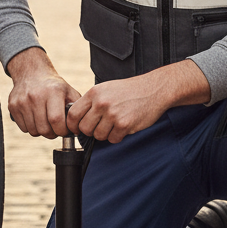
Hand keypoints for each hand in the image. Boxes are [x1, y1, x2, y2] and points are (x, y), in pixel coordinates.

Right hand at [6, 47, 80, 138]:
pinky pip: (24, 128)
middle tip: (56, 128)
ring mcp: (22, 101)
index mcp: (53, 91)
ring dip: (42, 131)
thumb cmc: (54, 86)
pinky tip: (36, 118)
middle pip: (44, 129)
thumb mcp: (69, 91)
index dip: (62, 131)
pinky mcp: (13, 106)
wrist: (31, 72)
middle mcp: (36, 95)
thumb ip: (77, 108)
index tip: (66, 130)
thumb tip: (80, 126)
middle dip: (53, 133)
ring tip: (46, 122)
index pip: (56, 120)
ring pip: (33, 131)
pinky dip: (31, 127)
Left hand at [67, 60, 210, 143]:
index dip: (73, 125)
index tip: (77, 129)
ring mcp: (112, 114)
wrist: (153, 89)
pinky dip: (117, 136)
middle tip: (101, 126)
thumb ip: (91, 101)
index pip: (73, 114)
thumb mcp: (106, 88)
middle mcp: (101, 103)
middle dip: (91, 131)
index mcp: (94, 93)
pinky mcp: (124, 124)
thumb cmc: (129, 90)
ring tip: (115, 124)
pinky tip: (124, 126)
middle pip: (84, 128)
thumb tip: (76, 119)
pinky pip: (113, 139)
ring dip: (106, 134)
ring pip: (98, 136)